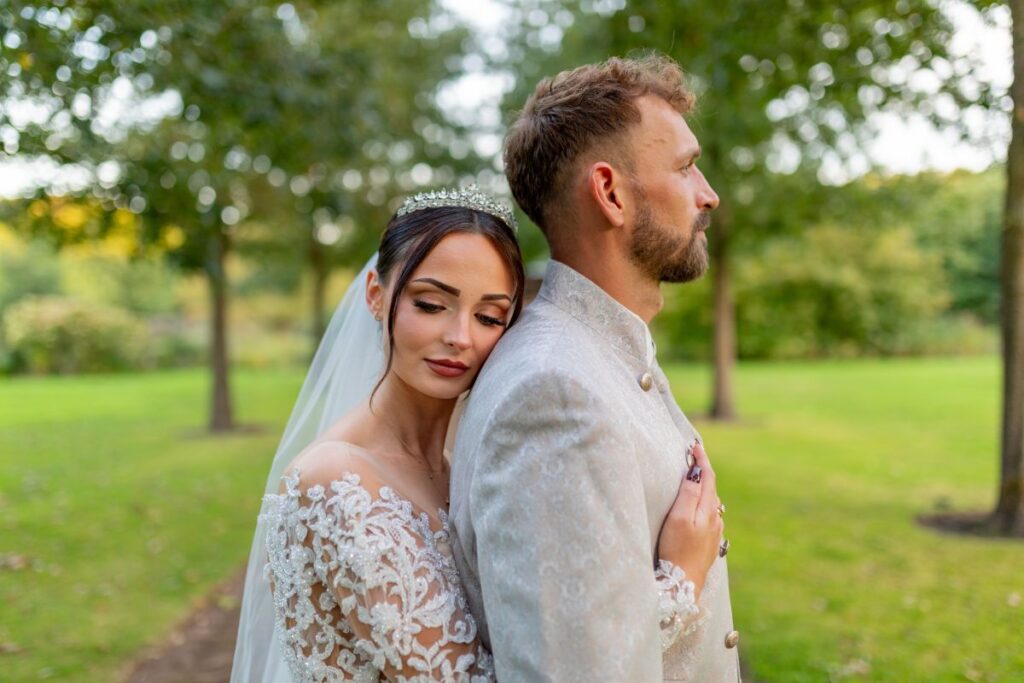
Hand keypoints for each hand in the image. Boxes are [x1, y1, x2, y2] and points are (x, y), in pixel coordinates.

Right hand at [656, 442, 723, 597]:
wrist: (684, 584)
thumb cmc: (676, 550)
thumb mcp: (678, 518)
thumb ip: (688, 494)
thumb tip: (696, 473)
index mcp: (707, 509)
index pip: (708, 477)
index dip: (702, 459)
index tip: (695, 445)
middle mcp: (715, 519)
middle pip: (711, 488)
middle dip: (704, 471)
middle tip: (694, 456)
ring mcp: (714, 532)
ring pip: (711, 503)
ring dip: (704, 488)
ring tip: (695, 478)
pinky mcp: (709, 543)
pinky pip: (709, 516)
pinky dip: (703, 504)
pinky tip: (698, 508)